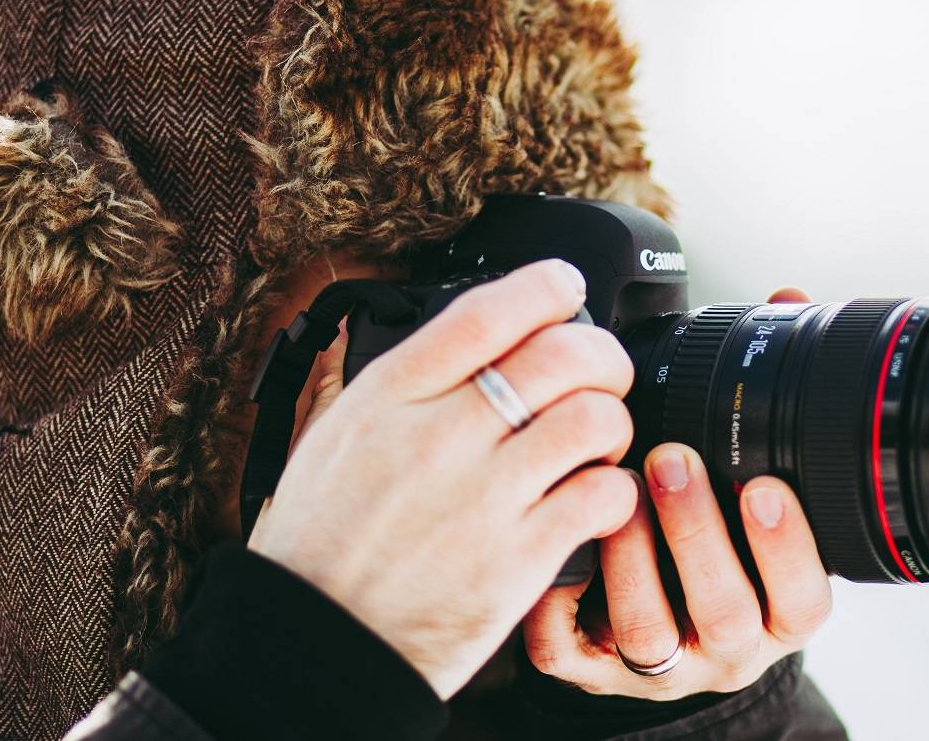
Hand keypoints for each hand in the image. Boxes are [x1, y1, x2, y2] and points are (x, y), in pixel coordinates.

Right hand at [248, 259, 639, 698]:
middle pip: (561, 354)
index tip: (566, 286)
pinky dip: (616, 491)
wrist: (312, 642)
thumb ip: (401, 381)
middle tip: (603, 375)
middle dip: (602, 355)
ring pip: (594, 419)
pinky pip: (603, 496)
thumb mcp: (335, 434)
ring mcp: (482, 499)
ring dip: (613, 423)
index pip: (488, 312)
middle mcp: (439, 438)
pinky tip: (596, 499)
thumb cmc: (321, 540)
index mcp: (391, 396)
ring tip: (597, 444)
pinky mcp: (516, 560)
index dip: (546, 285)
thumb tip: (460, 331)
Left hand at [522, 288, 833, 698]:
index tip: (764, 484)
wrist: (652, 622)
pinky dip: (557, 604)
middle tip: (671, 462)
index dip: (790, 547)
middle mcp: (728, 644)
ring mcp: (662, 666)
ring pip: (650, 635)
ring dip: (633, 560)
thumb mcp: (755, 481)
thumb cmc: (713, 536)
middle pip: (726, 613)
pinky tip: (556, 549)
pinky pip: (569, 655)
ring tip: (614, 495)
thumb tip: (787, 303)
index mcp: (779, 606)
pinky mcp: (594, 672)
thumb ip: (771, 397)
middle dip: (699, 534)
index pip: (803, 597)